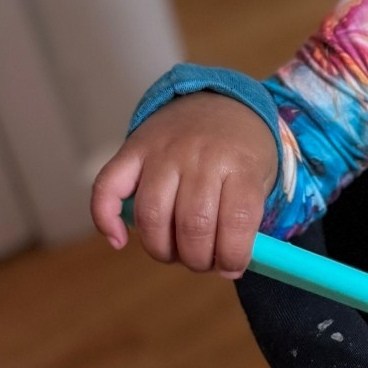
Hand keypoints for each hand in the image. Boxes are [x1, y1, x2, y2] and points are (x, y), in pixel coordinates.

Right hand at [90, 93, 277, 276]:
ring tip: (174, 254)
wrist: (220, 101)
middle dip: (198, 259)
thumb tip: (226, 266)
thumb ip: (246, 219)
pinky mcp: (132, 149)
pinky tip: (119, 240)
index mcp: (240, 164)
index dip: (234, 255)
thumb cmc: (242, 152)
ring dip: (161, 249)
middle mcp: (200, 156)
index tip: (232, 267)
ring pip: (152, 214)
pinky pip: (106, 187)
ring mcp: (163, 152)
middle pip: (193, 224)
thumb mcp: (261, 178)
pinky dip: (105, 219)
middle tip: (203, 262)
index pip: (238, 220)